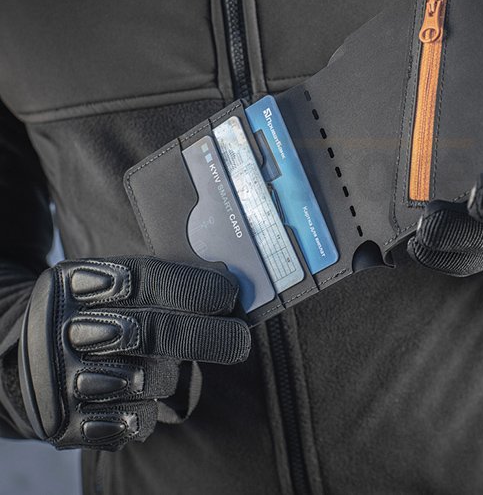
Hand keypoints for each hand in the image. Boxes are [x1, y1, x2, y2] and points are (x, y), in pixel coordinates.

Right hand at [17, 256, 249, 449]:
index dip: (193, 287)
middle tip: (240, 340)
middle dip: (205, 337)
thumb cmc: (93, 314)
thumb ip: (159, 284)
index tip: (229, 295)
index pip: (146, 279)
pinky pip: (127, 421)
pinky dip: (144, 412)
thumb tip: (229, 286)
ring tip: (158, 367)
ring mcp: (62, 375)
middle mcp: (65, 325)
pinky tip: (139, 398)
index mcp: (79, 281)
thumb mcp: (109, 284)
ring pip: (143, 379)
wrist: (24, 357)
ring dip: (165, 376)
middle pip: (150, 331)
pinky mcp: (64, 419)